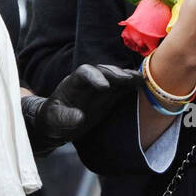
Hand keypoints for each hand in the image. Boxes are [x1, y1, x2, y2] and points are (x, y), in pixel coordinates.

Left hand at [22, 64, 140, 155]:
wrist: (58, 124)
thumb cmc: (52, 120)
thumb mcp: (53, 120)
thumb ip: (64, 117)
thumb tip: (80, 117)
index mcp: (73, 83)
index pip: (85, 72)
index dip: (95, 76)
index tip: (104, 87)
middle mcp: (88, 81)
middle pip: (103, 70)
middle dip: (116, 73)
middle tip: (128, 79)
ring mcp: (100, 87)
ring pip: (114, 76)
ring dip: (126, 77)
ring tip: (139, 80)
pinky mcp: (109, 95)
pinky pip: (121, 87)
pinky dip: (131, 85)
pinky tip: (142, 85)